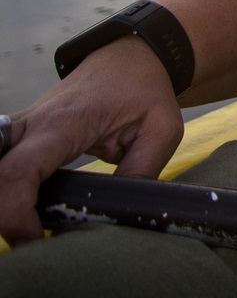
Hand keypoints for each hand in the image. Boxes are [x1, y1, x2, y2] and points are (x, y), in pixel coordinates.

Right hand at [0, 36, 183, 244]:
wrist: (130, 57)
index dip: (15, 211)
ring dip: (4, 202)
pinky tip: (26, 207)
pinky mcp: (19, 135)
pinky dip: (8, 189)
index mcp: (64, 122)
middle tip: (31, 239)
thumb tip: (121, 210)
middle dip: (5, 214)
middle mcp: (32, 124)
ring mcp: (21, 127)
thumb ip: (141, 171)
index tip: (33, 237)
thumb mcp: (160, 129)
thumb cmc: (144, 89)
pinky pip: (2, 166)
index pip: (19, 170)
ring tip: (30, 225)